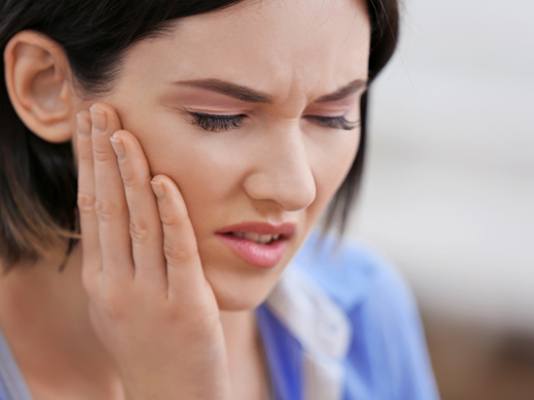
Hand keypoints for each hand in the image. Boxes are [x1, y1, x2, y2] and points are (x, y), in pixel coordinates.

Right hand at [75, 103, 230, 399]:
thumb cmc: (150, 346)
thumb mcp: (121, 304)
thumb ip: (117, 262)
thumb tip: (115, 217)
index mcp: (101, 280)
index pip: (91, 210)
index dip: (88, 165)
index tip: (87, 126)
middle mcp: (117, 284)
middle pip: (106, 208)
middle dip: (101, 155)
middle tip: (98, 107)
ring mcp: (150, 295)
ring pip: (137, 223)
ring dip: (129, 174)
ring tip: (124, 131)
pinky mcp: (187, 305)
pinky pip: (176, 251)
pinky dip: (170, 214)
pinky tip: (163, 181)